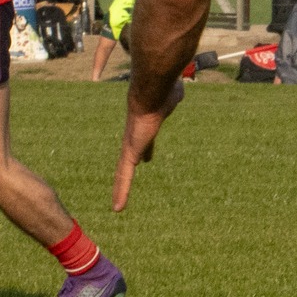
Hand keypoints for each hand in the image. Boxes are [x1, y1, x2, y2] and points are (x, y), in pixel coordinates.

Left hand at [113, 79, 183, 210]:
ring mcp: (130, 145)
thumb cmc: (165, 88)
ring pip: (124, 171)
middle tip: (132, 176)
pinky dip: (121, 192)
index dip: (146, 149)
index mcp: (146, 123)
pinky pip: (124, 177)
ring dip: (121, 188)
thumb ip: (175, 94)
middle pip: (132, 154)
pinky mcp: (129, 153)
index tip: (146, 158)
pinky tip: (118, 208)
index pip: (145, 140)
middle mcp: (135, 135)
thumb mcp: (174, 94)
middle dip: (134, 164)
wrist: (153, 89)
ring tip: (117, 206)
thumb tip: (179, 90)